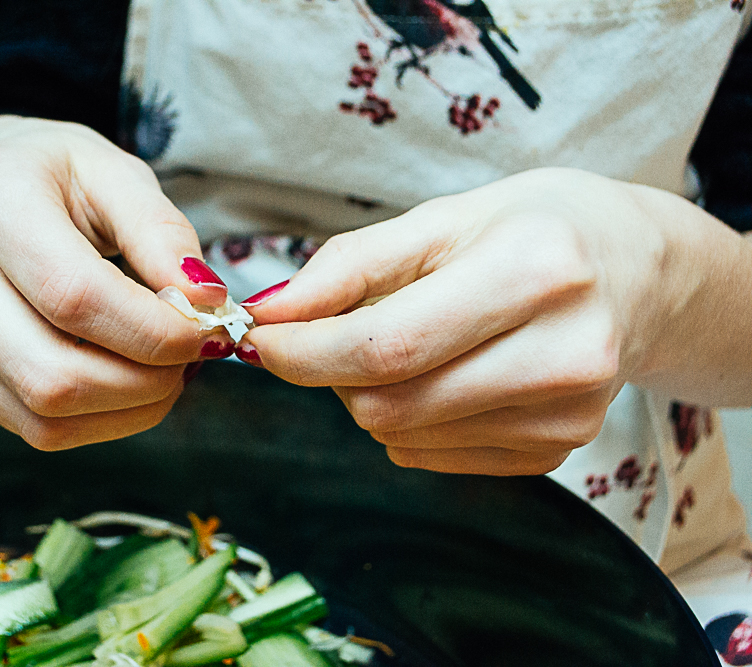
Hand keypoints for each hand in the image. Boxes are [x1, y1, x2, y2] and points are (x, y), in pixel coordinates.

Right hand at [0, 116, 234, 449]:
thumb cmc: (59, 177)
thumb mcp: (118, 175)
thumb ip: (164, 234)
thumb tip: (204, 303)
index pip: (74, 297)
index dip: (153, 331)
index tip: (208, 331)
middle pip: (52, 376)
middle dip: (146, 383)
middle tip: (194, 358)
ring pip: (43, 416)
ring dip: (128, 409)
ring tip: (168, 371)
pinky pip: (34, 428)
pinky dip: (100, 419)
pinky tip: (128, 381)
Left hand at [238, 168, 751, 474]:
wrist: (638, 272)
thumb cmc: (534, 230)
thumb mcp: (442, 219)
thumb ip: (350, 266)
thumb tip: (271, 314)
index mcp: (535, 272)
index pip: (389, 345)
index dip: (306, 353)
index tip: (262, 341)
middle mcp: (566, 353)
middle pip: (391, 403)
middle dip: (334, 375)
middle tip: (337, 334)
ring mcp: (568, 414)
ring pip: (405, 435)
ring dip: (372, 395)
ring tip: (410, 344)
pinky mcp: (561, 449)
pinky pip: (435, 455)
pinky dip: (411, 420)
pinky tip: (445, 374)